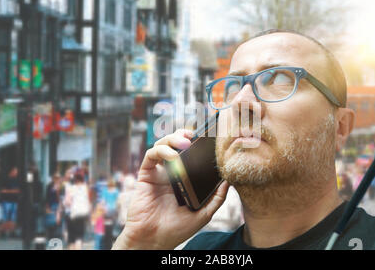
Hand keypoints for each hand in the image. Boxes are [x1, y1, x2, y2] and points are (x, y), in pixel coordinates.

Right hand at [113, 129, 229, 249]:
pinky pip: (151, 156)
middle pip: (175, 144)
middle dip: (184, 134)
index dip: (197, 143)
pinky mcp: (146, 175)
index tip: (208, 137)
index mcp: (185, 178)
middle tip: (194, 134)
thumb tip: (229, 180)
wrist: (154, 240)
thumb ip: (216, 198)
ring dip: (173, 139)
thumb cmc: (177, 229)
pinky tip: (172, 156)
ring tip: (185, 142)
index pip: (191, 154)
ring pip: (162, 145)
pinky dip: (161, 151)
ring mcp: (158, 172)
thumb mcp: (203, 214)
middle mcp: (171, 172)